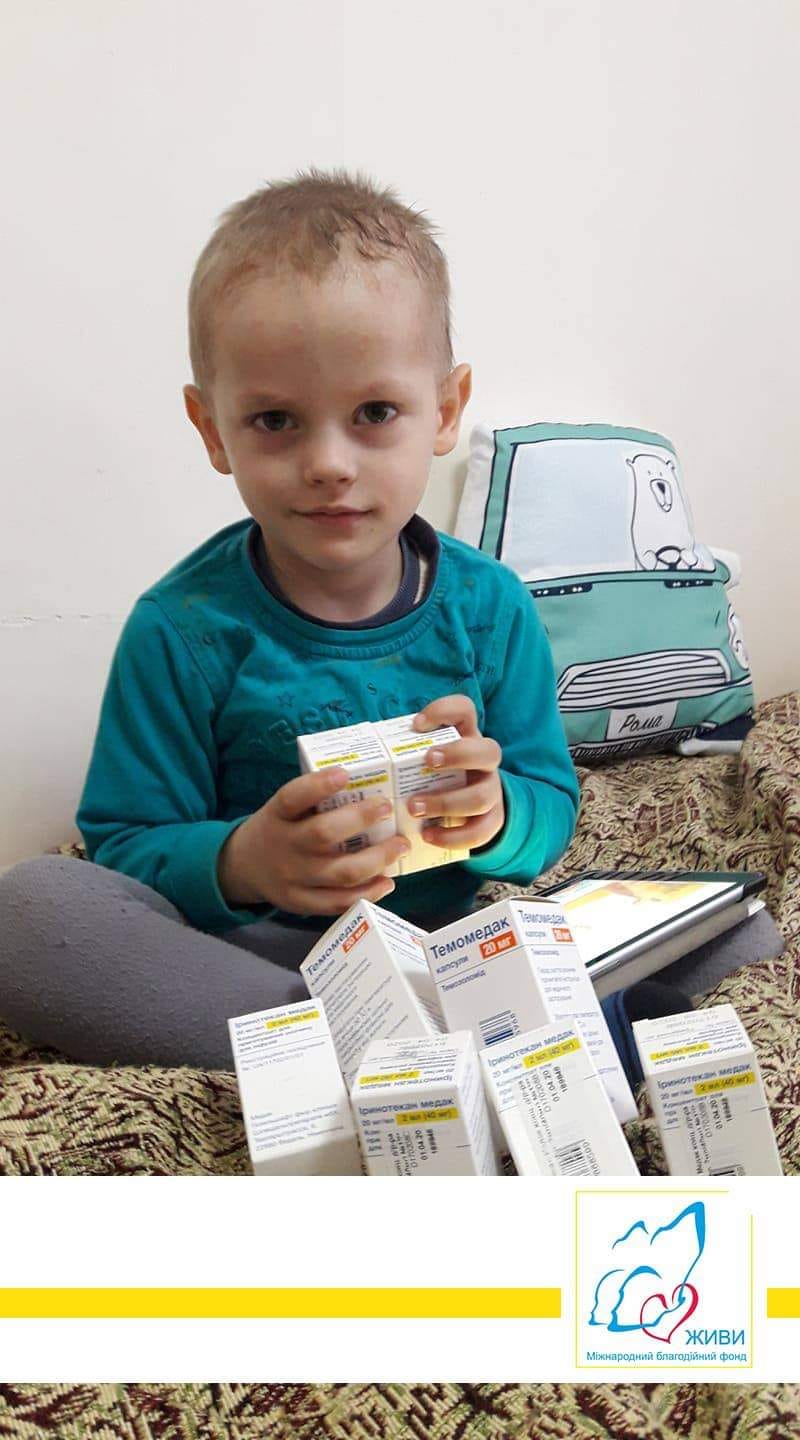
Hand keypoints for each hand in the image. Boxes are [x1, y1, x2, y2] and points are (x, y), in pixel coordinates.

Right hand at [217, 767, 411, 915]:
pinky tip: (387, 882)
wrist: (244, 867)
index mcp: (277, 816)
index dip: (318, 785)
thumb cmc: (278, 829)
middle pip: (324, 834)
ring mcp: (294, 878)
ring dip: (378, 859)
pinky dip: (368, 893)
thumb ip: (311, 799)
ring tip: (399, 845)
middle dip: (361, 818)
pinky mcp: (303, 902)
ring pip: (342, 872)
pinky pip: (340, 902)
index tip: (344, 773)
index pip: (292, 797)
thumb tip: (362, 779)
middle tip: (386, 807)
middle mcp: (285, 846)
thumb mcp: (282, 809)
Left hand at [409, 694, 504, 850]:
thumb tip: (349, 751)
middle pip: (489, 751)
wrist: (470, 807)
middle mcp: (484, 762)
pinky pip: (481, 831)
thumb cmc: (434, 775)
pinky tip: (428, 836)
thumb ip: (401, 750)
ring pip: (481, 796)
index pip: (465, 710)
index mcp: (466, 737)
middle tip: (428, 761)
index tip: (417, 724)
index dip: (445, 711)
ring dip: (446, 803)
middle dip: (459, 755)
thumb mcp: (423, 757)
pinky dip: (453, 836)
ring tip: (413, 808)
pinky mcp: (492, 821)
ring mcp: (491, 791)